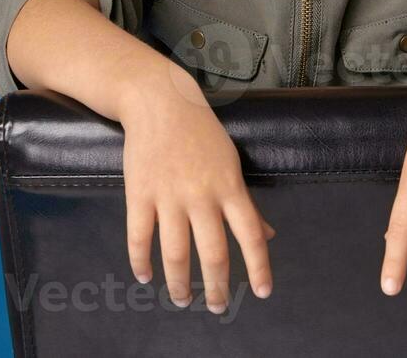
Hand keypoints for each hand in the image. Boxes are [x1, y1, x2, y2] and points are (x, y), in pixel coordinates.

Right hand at [120, 74, 276, 312]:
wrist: (159, 101)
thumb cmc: (201, 132)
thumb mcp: (231, 162)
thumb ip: (246, 203)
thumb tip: (266, 235)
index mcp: (229, 186)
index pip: (250, 234)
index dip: (258, 266)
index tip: (261, 292)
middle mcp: (201, 195)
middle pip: (212, 252)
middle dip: (216, 287)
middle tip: (216, 306)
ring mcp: (168, 195)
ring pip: (175, 253)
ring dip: (180, 284)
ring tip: (182, 299)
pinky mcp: (139, 193)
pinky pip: (139, 237)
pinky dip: (141, 261)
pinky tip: (146, 276)